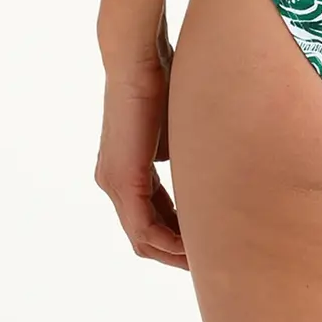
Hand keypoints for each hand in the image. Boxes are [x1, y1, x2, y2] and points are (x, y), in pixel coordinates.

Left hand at [94, 42, 187, 270]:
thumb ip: (183, 155)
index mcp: (125, 169)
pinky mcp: (122, 181)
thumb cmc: (161, 81)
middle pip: (143, 235)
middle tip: (209, 261)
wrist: (139, 60)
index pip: (150, 215)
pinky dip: (168, 242)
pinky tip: (192, 246)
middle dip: (176, 251)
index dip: (178, 233)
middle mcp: (112, 182)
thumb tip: (206, 171)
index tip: (206, 241)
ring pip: (142, 238)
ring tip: (206, 260)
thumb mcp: (176, 129)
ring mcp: (113, 184)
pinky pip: (143, 228)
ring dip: (173, 252)